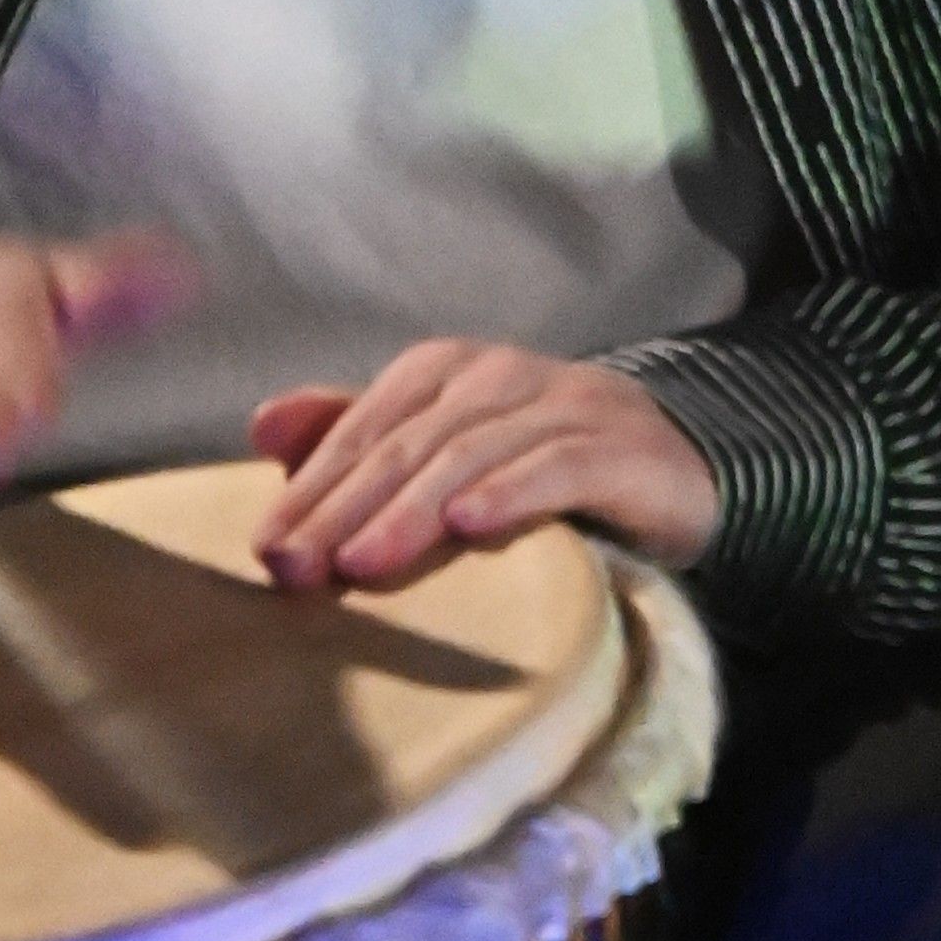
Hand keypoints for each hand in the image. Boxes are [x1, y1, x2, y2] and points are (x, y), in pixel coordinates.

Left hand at [248, 342, 723, 589]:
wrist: (680, 472)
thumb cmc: (538, 467)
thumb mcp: (444, 451)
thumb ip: (361, 438)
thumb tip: (261, 425)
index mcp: (446, 371)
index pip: (363, 427)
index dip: (311, 488)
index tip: (266, 551)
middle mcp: (500, 375)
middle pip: (408, 443)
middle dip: (343, 507)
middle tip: (295, 570)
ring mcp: (564, 404)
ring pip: (472, 453)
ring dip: (411, 509)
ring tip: (361, 565)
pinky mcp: (621, 446)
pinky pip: (559, 465)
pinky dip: (513, 492)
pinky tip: (471, 526)